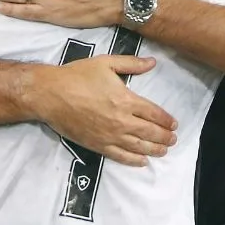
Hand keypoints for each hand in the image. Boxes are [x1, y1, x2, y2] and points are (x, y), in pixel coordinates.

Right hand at [29, 54, 177, 166]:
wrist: (51, 94)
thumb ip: (131, 64)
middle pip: (150, 132)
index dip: (166, 120)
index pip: (154, 113)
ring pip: (139, 147)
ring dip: (154, 150)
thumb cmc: (77, 76)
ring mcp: (110, 135)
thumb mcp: (106, 63)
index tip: (174, 124)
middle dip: (165, 137)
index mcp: (126, 100)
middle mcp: (121, 120)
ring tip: (164, 151)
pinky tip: (143, 161)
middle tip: (173, 139)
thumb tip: (152, 63)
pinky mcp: (97, 145)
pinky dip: (134, 160)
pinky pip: (120, 156)